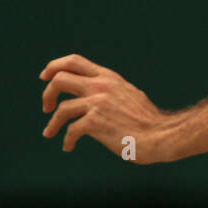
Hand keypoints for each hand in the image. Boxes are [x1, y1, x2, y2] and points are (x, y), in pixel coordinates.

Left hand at [39, 54, 170, 162]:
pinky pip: (71, 130)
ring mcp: (98, 103)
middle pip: (60, 78)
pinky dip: (67, 140)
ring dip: (52, 122)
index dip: (54, 66)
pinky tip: (69, 147)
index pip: (74, 61)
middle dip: (47, 93)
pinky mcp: (96, 122)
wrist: (161, 136)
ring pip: (61, 108)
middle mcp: (102, 86)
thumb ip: (111, 91)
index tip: (46, 77)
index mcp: (109, 78)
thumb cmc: (148, 122)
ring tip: (50, 132)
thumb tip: (94, 96)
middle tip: (47, 106)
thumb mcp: (129, 94)